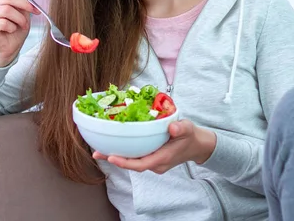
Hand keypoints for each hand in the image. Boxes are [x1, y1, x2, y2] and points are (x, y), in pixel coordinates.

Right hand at [0, 0, 40, 66]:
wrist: (12, 47)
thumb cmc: (17, 27)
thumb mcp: (25, 9)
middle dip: (24, 5)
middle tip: (33, 12)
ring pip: (6, 10)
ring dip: (19, 18)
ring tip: (23, 24)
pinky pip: (2, 22)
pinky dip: (12, 26)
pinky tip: (12, 30)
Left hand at [92, 120, 216, 173]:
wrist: (197, 146)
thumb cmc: (191, 136)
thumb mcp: (188, 129)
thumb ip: (180, 128)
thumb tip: (172, 128)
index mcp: (163, 158)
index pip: (140, 164)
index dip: (125, 162)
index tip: (111, 157)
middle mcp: (156, 164)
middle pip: (132, 164)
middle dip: (114, 159)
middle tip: (96, 153)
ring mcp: (153, 163)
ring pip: (132, 161)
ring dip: (117, 156)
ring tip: (99, 150)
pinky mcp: (151, 158)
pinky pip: (136, 157)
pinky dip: (125, 152)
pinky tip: (114, 145)